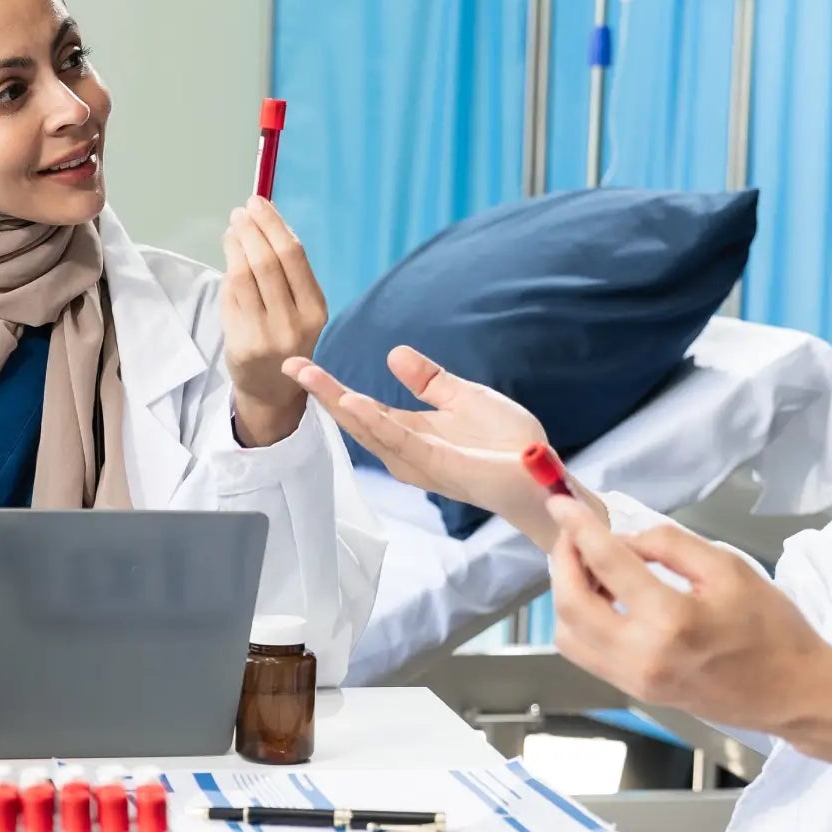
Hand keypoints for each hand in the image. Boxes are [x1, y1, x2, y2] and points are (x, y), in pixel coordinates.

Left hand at [222, 199, 325, 446]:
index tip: (258, 204)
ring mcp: (267, 335)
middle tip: (240, 212)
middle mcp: (295, 322)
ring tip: (233, 227)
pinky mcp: (242, 343)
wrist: (272, 392)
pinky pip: (231, 296)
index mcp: (316, 309)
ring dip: (235, 244)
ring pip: (245, 275)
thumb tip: (264, 223)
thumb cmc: (286, 340)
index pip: (293, 256)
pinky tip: (229, 254)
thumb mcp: (300, 309)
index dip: (273, 225)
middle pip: (268, 262)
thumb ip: (286, 272)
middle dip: (251, 229)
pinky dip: (228, 269)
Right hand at [288, 344, 562, 543]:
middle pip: (356, 421)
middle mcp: (407, 453)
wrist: (540, 477)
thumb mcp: (464, 398)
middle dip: (322, 394)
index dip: (330, 387)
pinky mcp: (441, 466)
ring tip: (312, 377)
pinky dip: (376, 422)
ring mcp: (421, 462)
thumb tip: (393, 353)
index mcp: (411, 434)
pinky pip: (402, 442)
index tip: (299, 363)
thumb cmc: (506, 444)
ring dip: (341, 404)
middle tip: (290, 365)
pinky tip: (354, 401)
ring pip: (371, 431)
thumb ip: (429, 380)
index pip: (362, 408)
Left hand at [545, 499, 831, 764]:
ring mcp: (635, 680)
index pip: (607, 564)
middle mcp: (643, 656)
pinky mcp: (635, 692)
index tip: (561, 504)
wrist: (793, 694)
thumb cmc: (772, 629)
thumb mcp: (728, 568)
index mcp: (672, 620)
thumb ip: (670, 545)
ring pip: (568, 634)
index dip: (578, 529)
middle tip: (573, 535)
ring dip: (567, 594)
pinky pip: (586, 653)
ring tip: (590, 568)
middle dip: (563, 561)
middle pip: (571, 604)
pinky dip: (580, 620)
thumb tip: (625, 539)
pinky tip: (604, 598)